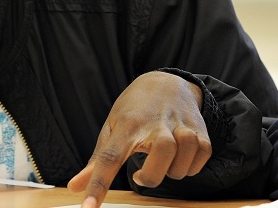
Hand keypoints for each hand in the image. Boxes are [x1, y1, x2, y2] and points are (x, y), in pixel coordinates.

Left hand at [67, 71, 210, 207]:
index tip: (89, 207)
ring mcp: (180, 123)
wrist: (165, 82)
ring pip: (185, 153)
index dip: (98, 184)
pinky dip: (192, 165)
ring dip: (175, 170)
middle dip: (153, 175)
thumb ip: (98, 161)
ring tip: (163, 164)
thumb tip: (74, 187)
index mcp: (128, 125)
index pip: (109, 158)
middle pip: (162, 152)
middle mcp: (156, 123)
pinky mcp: (200, 127)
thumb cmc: (134, 110)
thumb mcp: (112, 128)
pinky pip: (202, 153)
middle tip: (142, 175)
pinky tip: (180, 159)